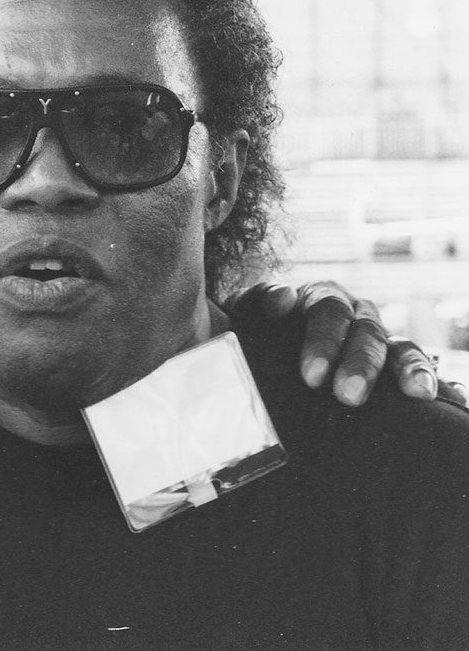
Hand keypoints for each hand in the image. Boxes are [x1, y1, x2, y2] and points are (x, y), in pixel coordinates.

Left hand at [226, 281, 445, 406]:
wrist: (263, 341)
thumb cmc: (254, 328)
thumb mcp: (247, 313)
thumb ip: (259, 303)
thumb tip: (284, 299)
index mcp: (320, 297)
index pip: (328, 312)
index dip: (323, 342)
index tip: (311, 376)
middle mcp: (356, 314)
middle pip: (366, 333)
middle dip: (361, 365)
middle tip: (348, 396)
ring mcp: (378, 338)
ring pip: (401, 346)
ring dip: (408, 369)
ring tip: (417, 394)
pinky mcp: (394, 364)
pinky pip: (420, 368)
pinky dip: (435, 381)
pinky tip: (448, 397)